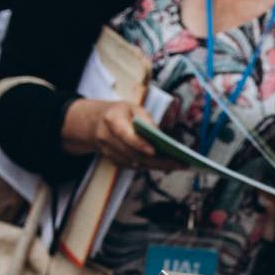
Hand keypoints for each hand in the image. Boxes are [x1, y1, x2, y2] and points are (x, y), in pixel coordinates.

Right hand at [60, 99, 183, 171]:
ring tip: (177, 165)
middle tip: (178, 163)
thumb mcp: (133, 108)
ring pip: (134, 163)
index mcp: (112, 120)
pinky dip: (149, 166)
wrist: (95, 122)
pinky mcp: (113, 160)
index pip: (125, 134)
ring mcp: (108, 151)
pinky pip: (133, 166)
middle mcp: (106, 137)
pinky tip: (166, 166)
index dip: (138, 144)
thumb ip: (146, 120)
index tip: (154, 151)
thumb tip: (160, 136)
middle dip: (157, 160)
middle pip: (132, 153)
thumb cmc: (121, 113)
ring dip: (156, 165)